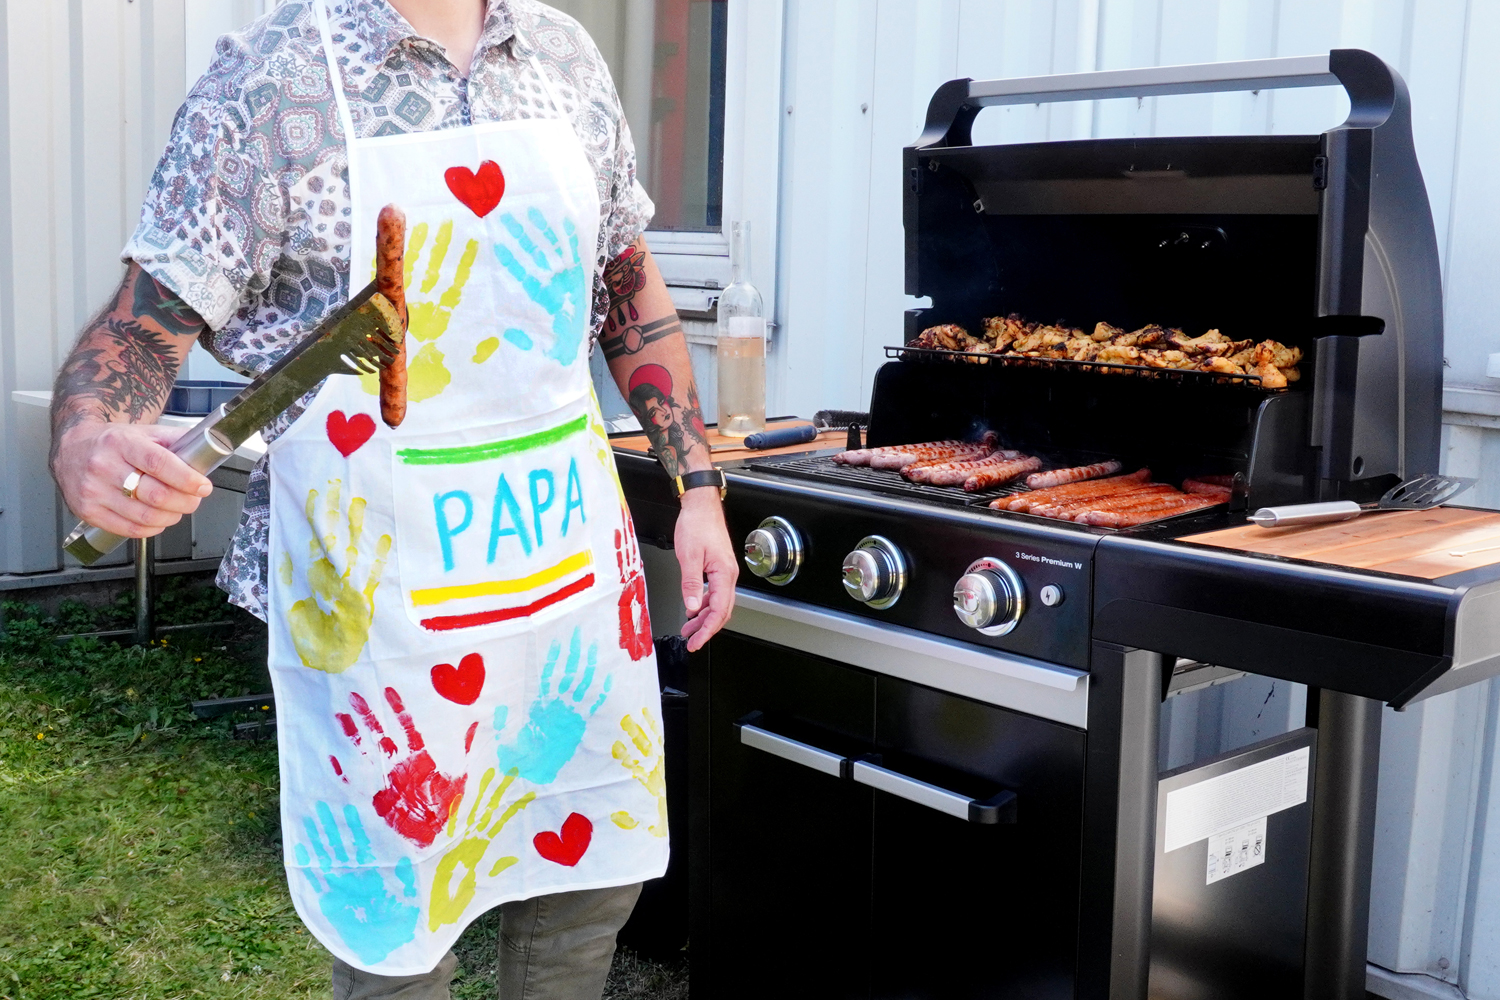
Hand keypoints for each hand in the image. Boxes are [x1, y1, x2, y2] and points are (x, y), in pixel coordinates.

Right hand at [51, 421, 211, 537]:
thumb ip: (177, 441)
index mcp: (121, 443)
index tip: (203, 486)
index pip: (159, 463)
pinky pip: (129, 529)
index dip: (186, 479)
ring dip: (171, 517)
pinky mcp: (87, 512)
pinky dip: (152, 528)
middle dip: (185, 502)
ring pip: (144, 516)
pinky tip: (158, 519)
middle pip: (155, 495)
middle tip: (194, 500)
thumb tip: (207, 454)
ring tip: (177, 509)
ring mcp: (93, 491)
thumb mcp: (144, 433)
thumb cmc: (113, 442)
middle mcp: (103, 466)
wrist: (73, 448)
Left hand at [674, 490, 737, 651]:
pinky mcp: (718, 567)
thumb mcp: (688, 556)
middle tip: (692, 641)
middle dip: (706, 628)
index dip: (707, 629)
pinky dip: (704, 604)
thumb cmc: (696, 524)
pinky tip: (693, 608)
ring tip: (688, 628)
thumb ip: (691, 584)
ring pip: (718, 603)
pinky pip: (714, 592)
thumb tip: (691, 607)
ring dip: (704, 618)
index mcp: (724, 573)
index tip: (696, 641)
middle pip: (721, 611)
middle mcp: (728, 574)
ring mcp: (724, 571)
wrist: (701, 505)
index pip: (719, 610)